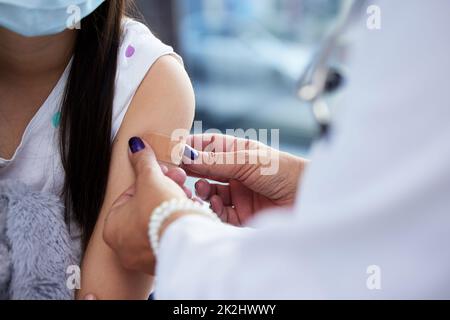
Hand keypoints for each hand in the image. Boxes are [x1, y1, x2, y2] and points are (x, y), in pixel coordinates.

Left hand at [103, 137, 190, 274]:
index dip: (148, 181)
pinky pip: (168, 236)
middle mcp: (123, 247)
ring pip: (158, 223)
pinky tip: (189, 212)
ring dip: (172, 205)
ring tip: (186, 197)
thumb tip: (135, 145)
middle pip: (144, 209)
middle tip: (177, 181)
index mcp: (111, 227)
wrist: (186, 240)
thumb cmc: (161, 212)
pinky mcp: (163, 261)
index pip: (129, 196)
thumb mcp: (150, 179)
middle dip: (163, 191)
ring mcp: (142, 257)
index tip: (163, 174)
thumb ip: (142, 161)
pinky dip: (177, 223)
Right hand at [183, 134, 307, 225]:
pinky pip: (219, 213)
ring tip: (200, 190)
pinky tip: (213, 204)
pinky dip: (212, 209)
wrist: (308, 198)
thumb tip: (184, 155)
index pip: (206, 147)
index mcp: (237, 152)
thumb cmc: (283, 171)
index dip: (189, 149)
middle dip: (190, 173)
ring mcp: (237, 194)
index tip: (171, 151)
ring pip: (208, 193)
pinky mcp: (241, 215)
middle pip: (204, 171)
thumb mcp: (246, 161)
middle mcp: (235, 172)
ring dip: (200, 191)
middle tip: (178, 175)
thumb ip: (215, 161)